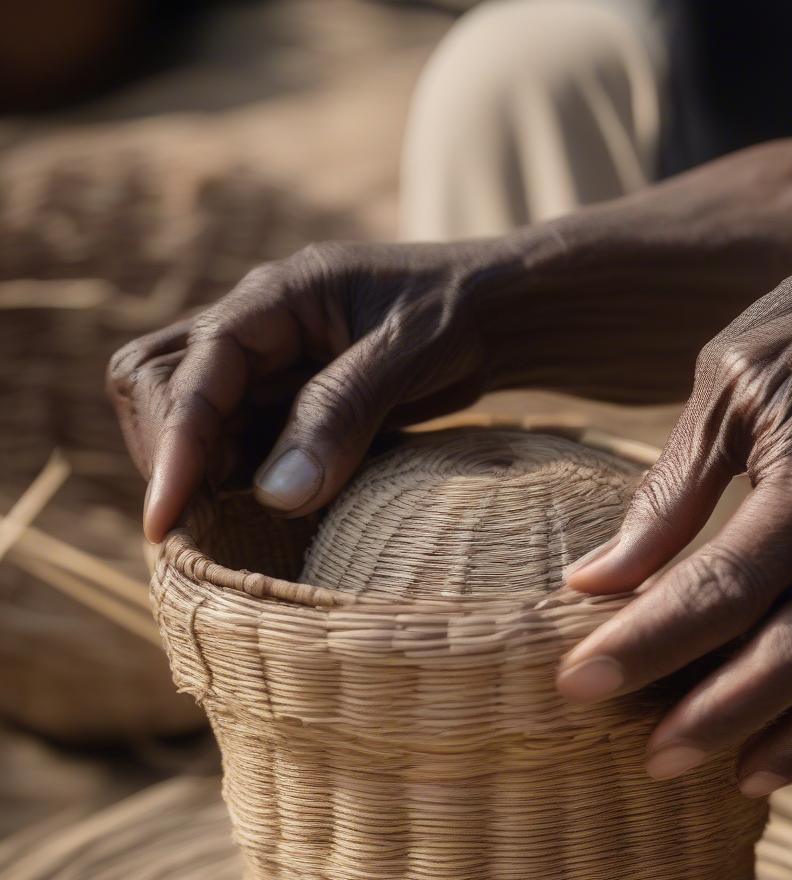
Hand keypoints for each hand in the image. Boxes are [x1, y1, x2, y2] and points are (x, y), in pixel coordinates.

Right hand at [108, 239, 509, 540]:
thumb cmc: (460, 312)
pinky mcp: (289, 401)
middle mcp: (256, 329)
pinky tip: (273, 510)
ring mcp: (269, 365)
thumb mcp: (408, 354)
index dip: (174, 445)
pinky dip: (237, 479)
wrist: (495, 313)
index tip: (166, 520)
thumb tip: (275, 497)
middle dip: (167, 453)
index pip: (193, 371)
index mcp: (275, 298)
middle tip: (195, 525)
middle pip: (156, 383)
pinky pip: (237, 441)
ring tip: (228, 529)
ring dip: (198, 472)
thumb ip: (342, 413)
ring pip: (190, 417)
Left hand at [559, 201, 791, 795]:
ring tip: (681, 769)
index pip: (720, 588)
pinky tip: (762, 762)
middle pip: (786, 655)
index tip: (575, 685)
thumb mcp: (734, 379)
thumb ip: (672, 486)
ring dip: (760, 733)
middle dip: (704, 711)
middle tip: (632, 752)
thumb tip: (598, 578)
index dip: (646, 644)